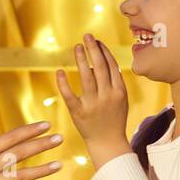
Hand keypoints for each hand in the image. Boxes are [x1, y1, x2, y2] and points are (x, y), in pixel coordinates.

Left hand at [56, 33, 131, 166]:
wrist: (108, 144)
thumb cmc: (113, 119)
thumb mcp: (120, 100)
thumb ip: (112, 82)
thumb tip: (99, 63)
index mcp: (120, 92)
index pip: (112, 66)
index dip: (104, 51)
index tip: (97, 41)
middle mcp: (107, 96)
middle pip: (101, 67)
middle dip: (93, 49)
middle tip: (87, 36)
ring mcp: (93, 105)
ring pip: (87, 77)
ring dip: (82, 59)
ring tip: (77, 47)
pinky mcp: (79, 113)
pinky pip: (70, 95)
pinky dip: (64, 83)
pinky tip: (60, 71)